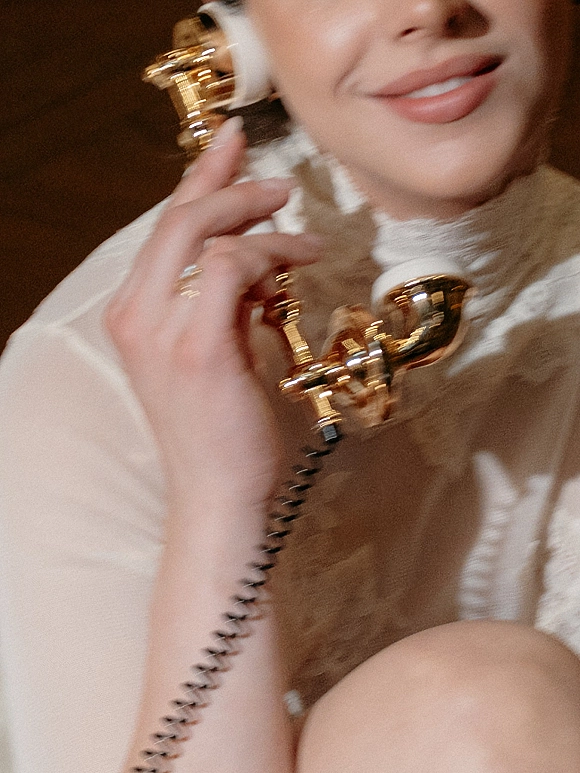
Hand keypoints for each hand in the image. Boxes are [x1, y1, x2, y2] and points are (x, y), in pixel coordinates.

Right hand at [106, 118, 322, 521]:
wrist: (218, 493)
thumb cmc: (221, 428)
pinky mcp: (197, 347)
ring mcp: (160, 330)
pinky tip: (301, 261)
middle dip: (229, 184)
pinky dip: (272, 254)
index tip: (230, 147)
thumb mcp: (212, 354)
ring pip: (206, 234)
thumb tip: (256, 261)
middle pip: (177, 218)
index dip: (197, 181)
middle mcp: (135, 315)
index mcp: (134, 314)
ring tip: (299, 227)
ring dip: (260, 220)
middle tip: (275, 180)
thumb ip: (221, 303)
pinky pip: (234, 266)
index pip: (163, 230)